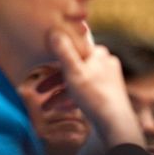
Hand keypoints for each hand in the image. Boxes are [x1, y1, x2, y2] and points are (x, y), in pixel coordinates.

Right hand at [48, 28, 142, 148]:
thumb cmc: (94, 95)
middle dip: (53, 81)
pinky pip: (85, 93)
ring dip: (59, 94)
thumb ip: (63, 52)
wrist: (115, 124)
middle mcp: (104, 63)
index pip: (73, 48)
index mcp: (98, 54)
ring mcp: (106, 79)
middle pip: (72, 68)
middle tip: (38, 90)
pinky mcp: (107, 94)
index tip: (40, 62)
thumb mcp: (73, 71)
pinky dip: (72, 99)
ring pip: (76, 82)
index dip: (54, 56)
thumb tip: (54, 30)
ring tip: (45, 107)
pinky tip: (61, 109)